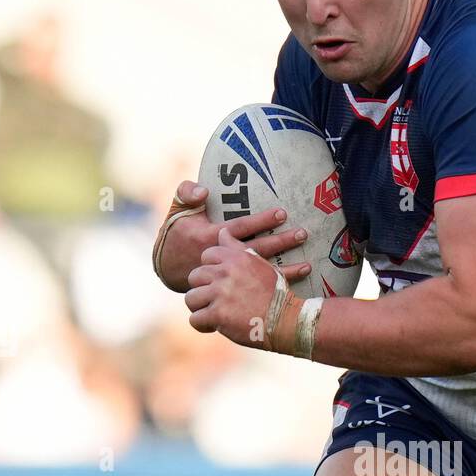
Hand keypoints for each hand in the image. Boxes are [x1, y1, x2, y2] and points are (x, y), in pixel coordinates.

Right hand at [153, 179, 311, 294]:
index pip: (240, 228)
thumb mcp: (177, 208)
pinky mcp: (234, 283)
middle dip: (280, 242)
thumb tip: (203, 190)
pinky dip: (278, 283)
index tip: (281, 213)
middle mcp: (223, 257)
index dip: (260, 221)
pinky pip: (259, 284)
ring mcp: (229, 273)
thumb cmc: (177, 232)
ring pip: (260, 270)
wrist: (168, 264)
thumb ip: (187, 192)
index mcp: (210, 237)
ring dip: (285, 268)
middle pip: (256, 250)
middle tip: (302, 234)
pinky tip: (297, 281)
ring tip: (308, 264)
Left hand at [184, 227, 307, 349]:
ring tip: (214, 313)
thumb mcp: (259, 263)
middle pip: (195, 277)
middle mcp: (225, 273)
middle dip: (203, 289)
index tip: (220, 281)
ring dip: (200, 308)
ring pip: (191, 298)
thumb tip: (222, 232)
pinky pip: (195, 319)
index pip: (207, 256)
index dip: (210, 270)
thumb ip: (236, 248)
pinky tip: (214, 326)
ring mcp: (220, 293)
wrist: (285, 320)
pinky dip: (203, 325)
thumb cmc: (274, 293)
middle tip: (216, 299)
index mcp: (235, 259)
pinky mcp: (218, 314)